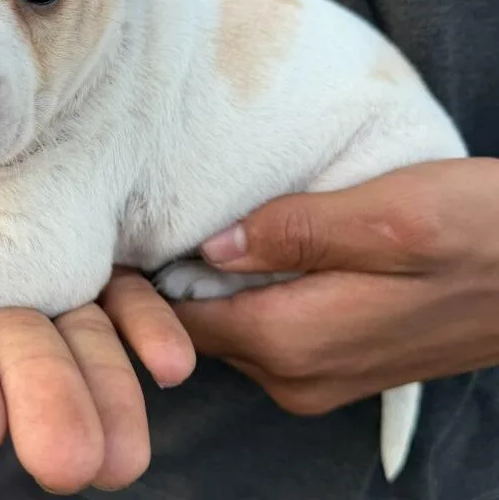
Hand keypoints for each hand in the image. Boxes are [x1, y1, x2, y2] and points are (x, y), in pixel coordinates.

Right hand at [0, 210, 194, 493]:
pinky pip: (128, 298)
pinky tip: (169, 360)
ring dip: (100, 384)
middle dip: (39, 396)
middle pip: (13, 338)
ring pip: (75, 331)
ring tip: (125, 446)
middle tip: (69, 457)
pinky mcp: (104, 257)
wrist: (86, 92)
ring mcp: (51, 260)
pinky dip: (145, 327)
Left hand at [174, 158, 498, 415]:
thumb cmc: (477, 234)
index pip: (179, 323)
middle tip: (156, 214)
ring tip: (201, 221)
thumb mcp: (387, 217)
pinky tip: (253, 247)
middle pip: (196, 328)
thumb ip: (295, 233)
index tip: (126, 231)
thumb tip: (211, 245)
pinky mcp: (332, 360)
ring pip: (227, 326)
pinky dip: (243, 290)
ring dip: (207, 282)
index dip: (145, 279)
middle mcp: (294, 375)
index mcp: (295, 343)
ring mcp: (313, 375)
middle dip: (170, 279)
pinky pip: (262, 326)